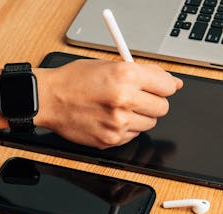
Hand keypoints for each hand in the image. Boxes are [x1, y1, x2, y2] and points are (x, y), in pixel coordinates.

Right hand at [33, 59, 182, 148]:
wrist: (48, 99)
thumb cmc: (74, 80)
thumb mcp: (109, 65)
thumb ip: (144, 73)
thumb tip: (174, 83)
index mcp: (126, 75)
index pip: (167, 86)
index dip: (165, 86)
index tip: (162, 88)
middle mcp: (124, 99)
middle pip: (162, 108)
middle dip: (153, 102)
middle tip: (137, 97)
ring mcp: (118, 122)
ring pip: (149, 124)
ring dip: (140, 116)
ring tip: (119, 108)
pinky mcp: (111, 139)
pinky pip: (133, 135)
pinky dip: (126, 128)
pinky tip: (110, 118)